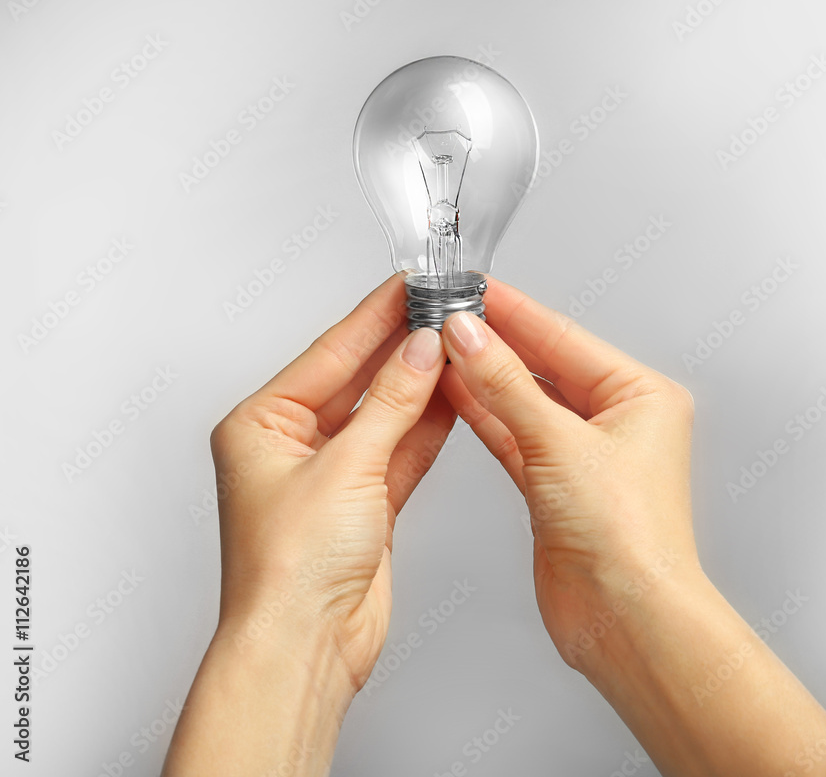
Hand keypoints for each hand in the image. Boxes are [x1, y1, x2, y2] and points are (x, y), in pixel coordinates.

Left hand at [210, 274, 452, 685]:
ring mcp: (330, 475)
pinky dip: (427, 427)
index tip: (410, 287)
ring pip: (384, 415)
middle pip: (359, 380)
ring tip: (457, 345)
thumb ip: (391, 403)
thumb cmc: (288, 571)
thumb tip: (421, 351)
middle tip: (442, 311)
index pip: (330, 353)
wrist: (304, 646)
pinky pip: (400, 451)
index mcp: (261, 425)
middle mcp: (292, 446)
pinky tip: (451, 397)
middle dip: (402, 348)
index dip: (374, 317)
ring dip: (421, 385)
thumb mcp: (345, 467)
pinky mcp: (364, 505)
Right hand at [439, 277, 825, 776]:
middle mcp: (616, 421)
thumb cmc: (631, 540)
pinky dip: (484, 416)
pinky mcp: (555, 486)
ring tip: (440, 347)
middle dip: (494, 342)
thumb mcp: (562, 445)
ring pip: (523, 402)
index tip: (473, 289)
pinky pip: (514, 437)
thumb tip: (472, 336)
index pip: (563, 338)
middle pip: (542, 366)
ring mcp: (584, 455)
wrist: (627, 619)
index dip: (514, 311)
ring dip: (483, 377)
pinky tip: (456, 393)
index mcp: (641, 396)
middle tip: (448, 314)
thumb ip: (507, 386)